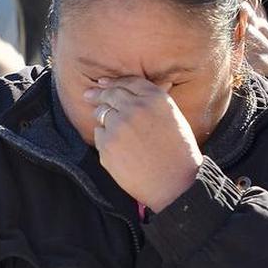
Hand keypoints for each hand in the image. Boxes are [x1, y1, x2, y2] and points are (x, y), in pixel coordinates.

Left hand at [84, 76, 201, 212]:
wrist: (174, 185)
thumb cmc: (178, 154)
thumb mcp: (173, 118)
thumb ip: (152, 102)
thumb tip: (132, 92)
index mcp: (156, 99)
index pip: (128, 82)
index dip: (114, 82)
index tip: (103, 83)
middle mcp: (135, 108)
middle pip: (110, 94)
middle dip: (98, 93)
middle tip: (89, 94)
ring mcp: (119, 125)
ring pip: (101, 113)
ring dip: (104, 119)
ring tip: (115, 132)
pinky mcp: (107, 144)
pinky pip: (99, 134)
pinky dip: (105, 139)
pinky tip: (119, 150)